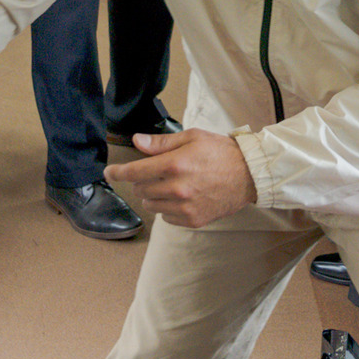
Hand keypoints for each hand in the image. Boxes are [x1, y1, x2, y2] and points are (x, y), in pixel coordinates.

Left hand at [103, 129, 256, 228]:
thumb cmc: (221, 152)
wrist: (250, 175)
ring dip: (154, 195)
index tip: (109, 173)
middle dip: (142, 181)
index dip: (117, 172)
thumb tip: (137, 141)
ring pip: (151, 205)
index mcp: (175, 165)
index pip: (134, 172)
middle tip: (156, 173)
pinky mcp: (193, 220)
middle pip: (141, 189)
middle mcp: (177, 188)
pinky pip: (166, 218)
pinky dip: (168, 209)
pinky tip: (181, 198)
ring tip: (171, 185)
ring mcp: (185, 207)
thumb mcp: (191, 138)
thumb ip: (161, 143)